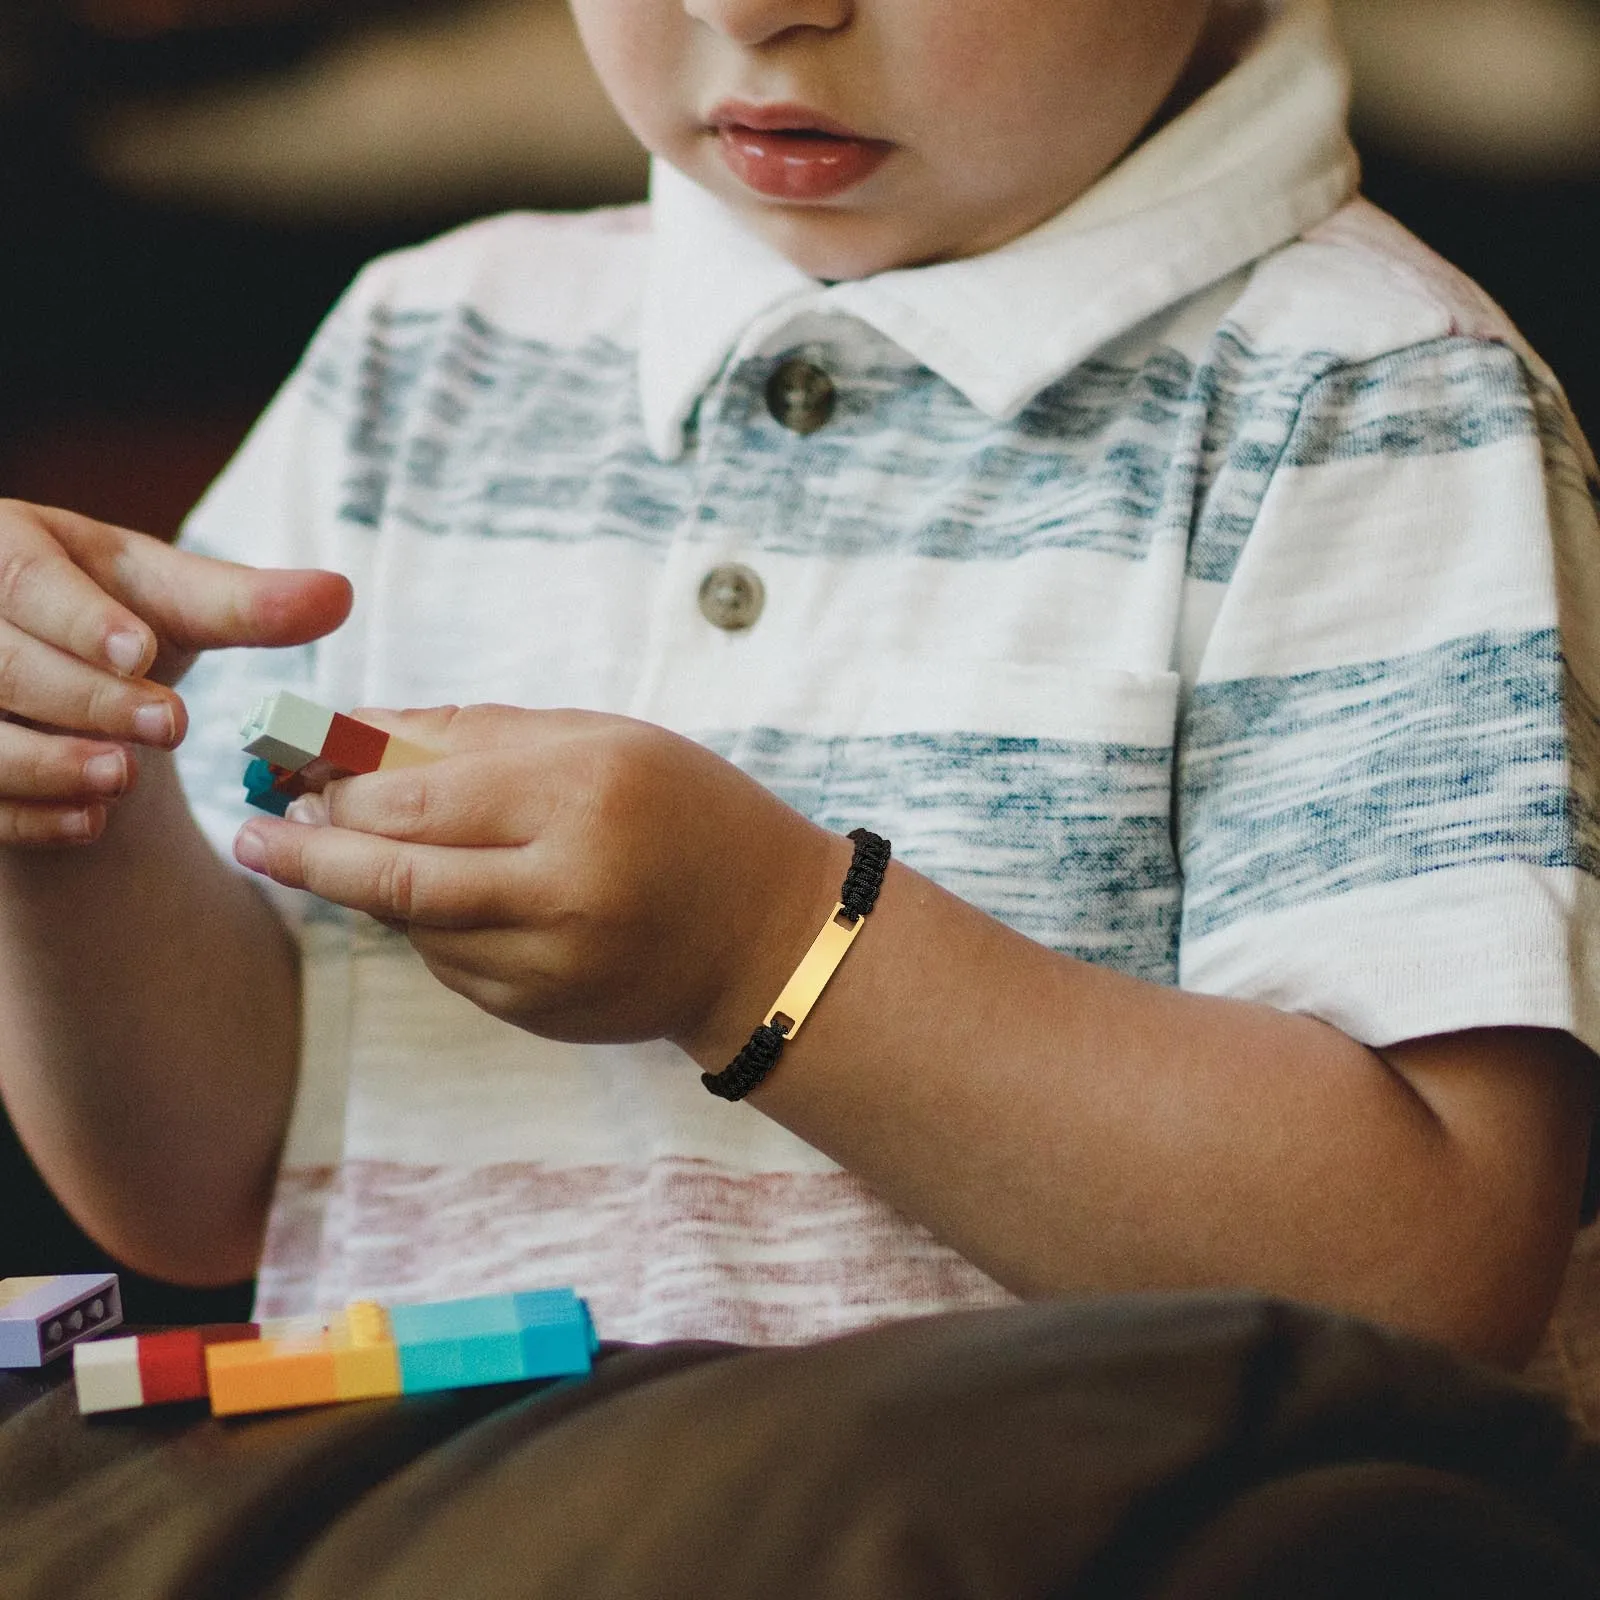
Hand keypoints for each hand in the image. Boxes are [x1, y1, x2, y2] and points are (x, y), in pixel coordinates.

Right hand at [0, 499, 351, 845]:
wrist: (56, 668)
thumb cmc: (116, 618)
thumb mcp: (171, 601)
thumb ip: (245, 602)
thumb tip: (339, 594)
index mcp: (7, 548)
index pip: (26, 581)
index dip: (82, 621)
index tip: (143, 652)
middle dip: (86, 699)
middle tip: (168, 726)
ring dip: (48, 763)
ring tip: (121, 777)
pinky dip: (28, 815)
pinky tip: (88, 823)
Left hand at [231, 705, 845, 1053]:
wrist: (767, 938)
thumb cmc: (687, 813)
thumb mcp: (600, 741)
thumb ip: (475, 732)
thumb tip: (352, 733)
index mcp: (582, 796)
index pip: (417, 796)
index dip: (337, 785)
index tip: (286, 767)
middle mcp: (565, 889)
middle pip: (393, 878)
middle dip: (310, 853)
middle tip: (261, 833)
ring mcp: (552, 965)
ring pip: (413, 927)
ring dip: (371, 887)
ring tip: (361, 850)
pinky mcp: (541, 1014)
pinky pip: (449, 964)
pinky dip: (429, 926)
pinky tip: (456, 894)